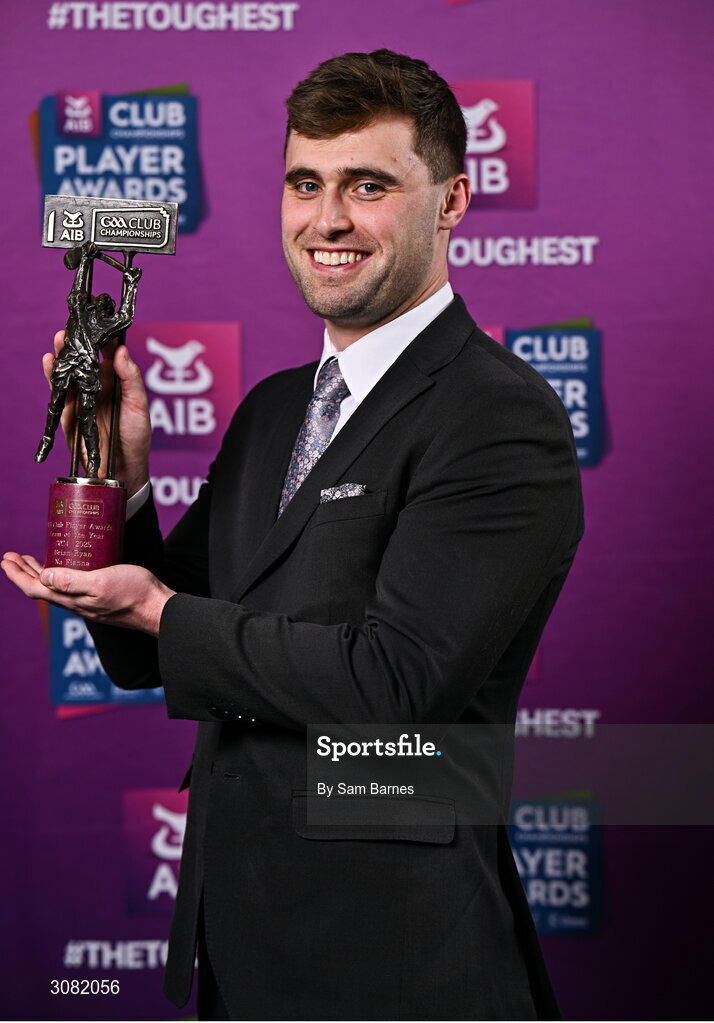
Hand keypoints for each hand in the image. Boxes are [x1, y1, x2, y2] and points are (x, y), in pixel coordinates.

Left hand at [1, 553, 174, 635]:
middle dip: (23, 572)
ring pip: (54, 587)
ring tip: (29, 560)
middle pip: (40, 588)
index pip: (34, 588)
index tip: (5, 559)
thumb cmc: (133, 593)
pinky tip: (65, 567)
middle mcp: (75, 602)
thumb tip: (43, 577)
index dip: (16, 575)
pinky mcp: (98, 596)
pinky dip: (58, 574)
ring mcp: (86, 601)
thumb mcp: (100, 583)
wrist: (156, 608)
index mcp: (71, 599)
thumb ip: (72, 581)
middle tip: (11, 556)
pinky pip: (69, 586)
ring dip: (38, 573)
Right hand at [45, 332, 150, 496]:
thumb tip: (121, 351)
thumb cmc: (136, 435)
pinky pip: (59, 392)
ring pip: (69, 372)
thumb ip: (131, 379)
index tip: (96, 321)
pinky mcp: (69, 411)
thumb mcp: (139, 405)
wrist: (124, 467)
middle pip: (84, 358)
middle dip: (76, 342)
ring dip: (62, 355)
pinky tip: (50, 363)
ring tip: (59, 341)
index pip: (107, 351)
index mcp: (116, 380)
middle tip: (71, 328)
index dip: (101, 336)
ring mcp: (82, 397)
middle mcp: (97, 384)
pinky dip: (52, 377)